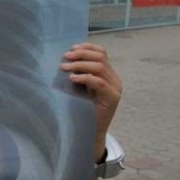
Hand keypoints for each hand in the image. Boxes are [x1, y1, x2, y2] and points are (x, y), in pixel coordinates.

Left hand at [60, 43, 121, 159]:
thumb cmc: (81, 109)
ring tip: (64, 68)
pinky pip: (99, 82)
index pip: (101, 53)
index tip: (71, 48)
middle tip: (65, 57)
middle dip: (81, 54)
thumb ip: (78, 74)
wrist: (89, 131)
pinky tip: (72, 79)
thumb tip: (65, 60)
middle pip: (100, 57)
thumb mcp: (80, 88)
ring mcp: (115, 88)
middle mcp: (114, 79)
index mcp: (107, 74)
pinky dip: (84, 78)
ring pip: (100, 67)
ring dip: (80, 64)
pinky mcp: (112, 98)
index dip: (87, 47)